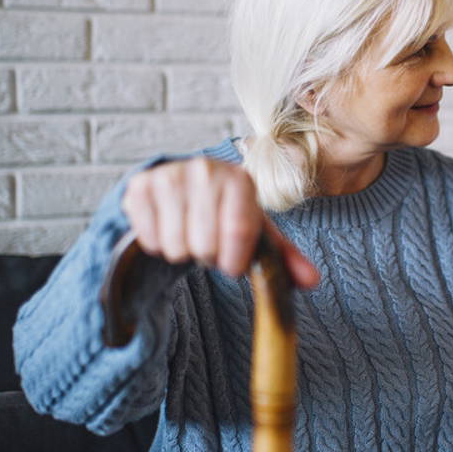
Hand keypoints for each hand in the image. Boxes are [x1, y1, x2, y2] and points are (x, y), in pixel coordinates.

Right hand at [121, 157, 318, 285]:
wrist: (183, 189)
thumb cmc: (227, 215)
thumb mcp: (258, 233)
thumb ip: (286, 258)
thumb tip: (313, 282)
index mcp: (240, 179)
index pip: (239, 232)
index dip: (234, 260)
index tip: (232, 265)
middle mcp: (205, 169)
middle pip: (204, 245)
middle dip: (208, 256)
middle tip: (209, 244)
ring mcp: (169, 176)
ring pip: (175, 246)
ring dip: (184, 252)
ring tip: (190, 234)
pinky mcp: (139, 186)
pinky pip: (149, 240)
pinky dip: (159, 245)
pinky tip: (168, 228)